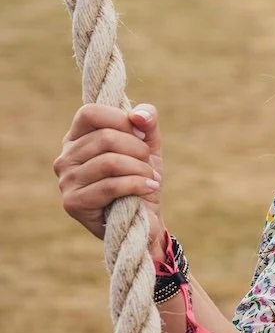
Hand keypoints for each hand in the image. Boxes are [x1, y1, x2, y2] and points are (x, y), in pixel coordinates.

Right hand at [55, 103, 165, 259]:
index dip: (121, 119)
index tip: (142, 135)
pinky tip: (150, 188)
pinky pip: (110, 186)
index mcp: (77, 139)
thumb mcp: (148, 145)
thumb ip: (146, 122)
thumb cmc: (141, 178)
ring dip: (140, 169)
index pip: (90, 112)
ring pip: (109, 161)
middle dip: (138, 150)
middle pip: (105, 138)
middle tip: (149, 164)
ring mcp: (66, 181)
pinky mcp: (73, 203)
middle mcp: (65, 158)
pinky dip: (137, 185)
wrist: (145, 220)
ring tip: (150, 178)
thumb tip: (139, 115)